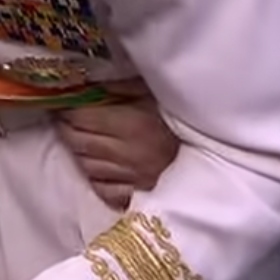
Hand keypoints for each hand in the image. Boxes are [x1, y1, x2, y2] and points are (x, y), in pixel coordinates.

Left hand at [55, 79, 179, 209]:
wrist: (218, 154)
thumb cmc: (183, 121)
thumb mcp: (154, 94)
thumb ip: (122, 88)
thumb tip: (89, 84)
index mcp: (131, 124)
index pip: (82, 117)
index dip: (67, 109)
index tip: (61, 102)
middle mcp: (126, 153)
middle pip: (78, 141)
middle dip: (65, 128)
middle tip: (63, 119)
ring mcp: (131, 177)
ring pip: (87, 166)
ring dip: (78, 151)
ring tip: (78, 139)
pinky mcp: (138, 195)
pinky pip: (104, 189)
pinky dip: (95, 178)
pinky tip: (96, 167)